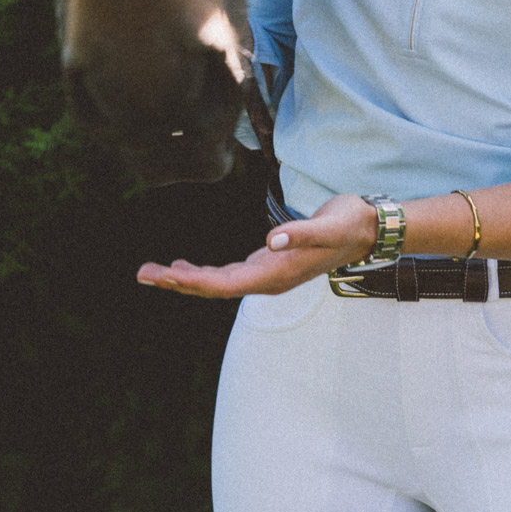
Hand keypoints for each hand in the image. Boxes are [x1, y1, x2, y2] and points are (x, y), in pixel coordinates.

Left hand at [136, 193, 377, 298]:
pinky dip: (202, 273)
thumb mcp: (329, 224)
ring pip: (218, 284)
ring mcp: (268, 275)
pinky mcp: (269, 264)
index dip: (192, 283)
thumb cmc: (349, 223)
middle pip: (214, 288)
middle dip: (177, 282)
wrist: (367, 230)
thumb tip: (271, 241)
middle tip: (142, 274)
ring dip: (185, 280)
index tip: (163, 276)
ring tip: (154, 273)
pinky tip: (185, 268)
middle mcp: (268, 280)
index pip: (225, 284)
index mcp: (276, 274)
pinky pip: (227, 276)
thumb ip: (302, 232)